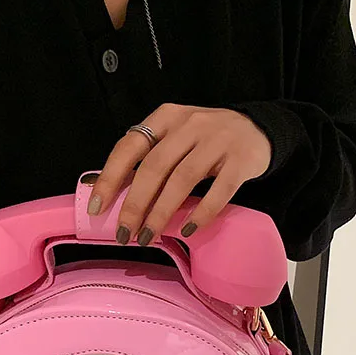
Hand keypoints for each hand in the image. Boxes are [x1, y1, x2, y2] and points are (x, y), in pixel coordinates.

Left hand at [88, 104, 271, 243]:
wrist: (258, 130)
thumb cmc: (205, 140)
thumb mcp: (175, 138)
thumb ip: (149, 159)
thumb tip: (113, 197)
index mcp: (166, 118)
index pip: (130, 146)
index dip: (110, 177)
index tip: (97, 206)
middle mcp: (190, 124)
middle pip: (155, 166)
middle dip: (135, 204)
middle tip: (124, 233)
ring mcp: (217, 140)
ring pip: (183, 179)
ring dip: (162, 212)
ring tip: (148, 237)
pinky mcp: (241, 160)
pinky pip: (219, 190)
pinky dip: (202, 212)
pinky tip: (189, 230)